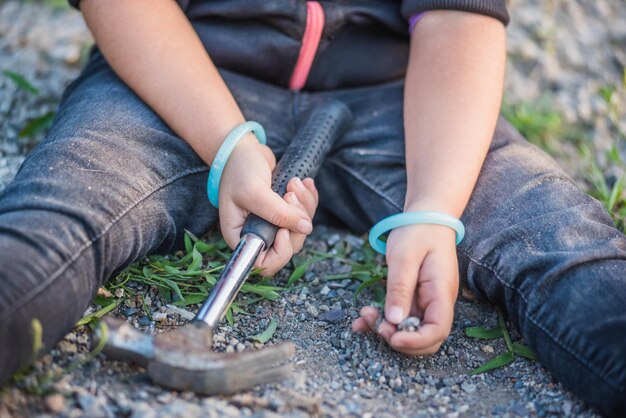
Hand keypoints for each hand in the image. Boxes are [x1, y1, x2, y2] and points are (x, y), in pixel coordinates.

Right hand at [218, 135, 318, 275]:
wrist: (243, 150)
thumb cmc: (239, 170)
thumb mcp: (254, 191)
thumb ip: (277, 212)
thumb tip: (306, 228)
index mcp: (242, 237)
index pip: (265, 264)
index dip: (281, 251)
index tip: (284, 229)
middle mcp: (258, 235)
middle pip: (289, 245)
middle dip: (296, 219)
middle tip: (291, 193)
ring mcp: (273, 224)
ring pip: (301, 229)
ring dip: (304, 205)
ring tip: (295, 183)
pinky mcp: (285, 212)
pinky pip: (305, 214)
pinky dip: (309, 199)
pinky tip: (304, 182)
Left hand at [352, 222, 458, 354]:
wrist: (425, 218)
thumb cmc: (418, 233)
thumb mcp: (404, 258)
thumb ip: (400, 289)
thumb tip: (394, 320)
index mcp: (441, 292)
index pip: (438, 330)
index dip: (417, 342)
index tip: (393, 338)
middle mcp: (437, 302)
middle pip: (427, 338)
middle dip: (400, 339)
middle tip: (375, 326)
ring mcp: (427, 302)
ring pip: (411, 330)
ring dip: (388, 330)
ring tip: (364, 317)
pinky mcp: (414, 299)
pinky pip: (400, 317)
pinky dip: (383, 320)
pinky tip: (364, 317)